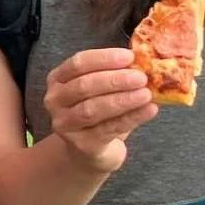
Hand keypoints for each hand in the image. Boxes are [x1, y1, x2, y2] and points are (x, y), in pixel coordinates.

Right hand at [41, 46, 155, 172]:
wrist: (88, 147)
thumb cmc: (97, 109)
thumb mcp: (100, 88)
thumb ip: (115, 73)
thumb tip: (143, 61)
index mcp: (58, 78)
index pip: (78, 63)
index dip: (104, 58)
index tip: (130, 57)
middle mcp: (55, 100)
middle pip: (84, 86)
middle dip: (115, 80)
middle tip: (141, 78)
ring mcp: (65, 124)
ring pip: (92, 109)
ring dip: (122, 100)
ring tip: (147, 94)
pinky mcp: (81, 144)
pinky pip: (108, 129)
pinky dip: (131, 118)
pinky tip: (149, 110)